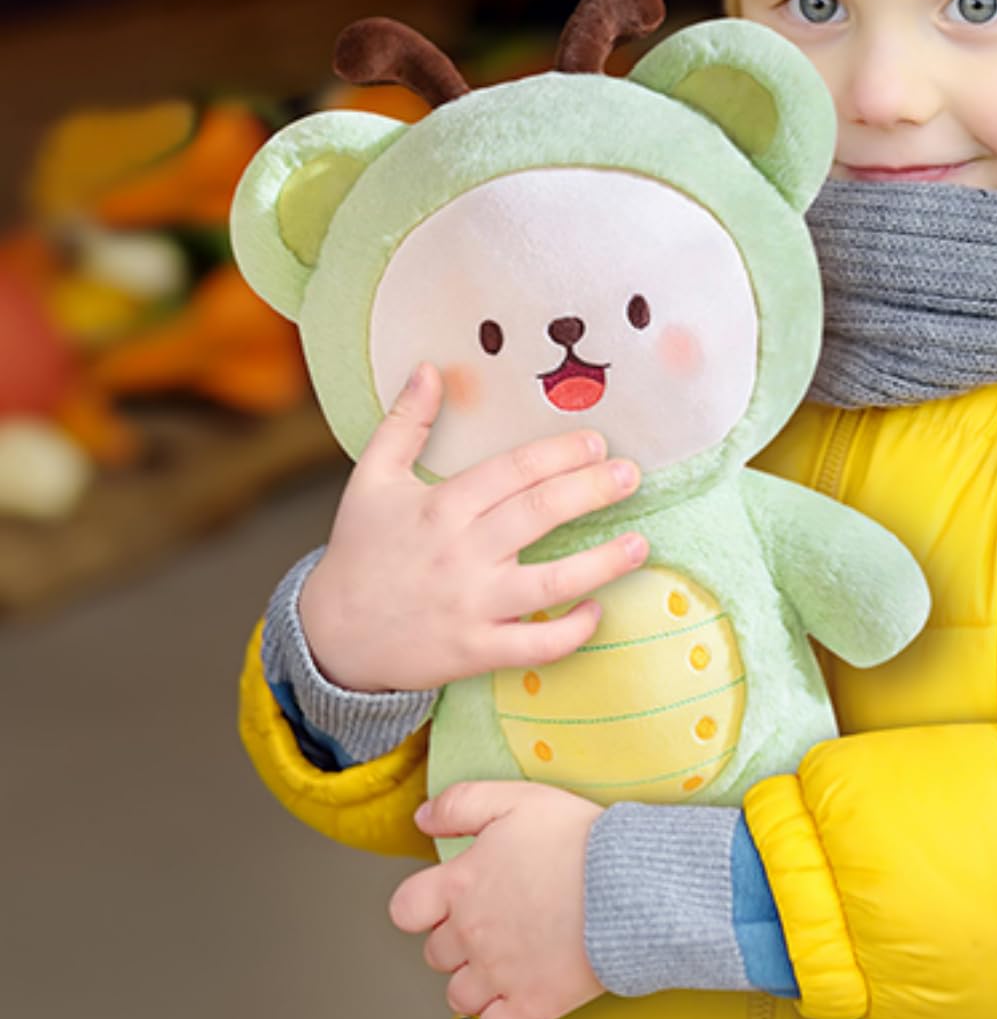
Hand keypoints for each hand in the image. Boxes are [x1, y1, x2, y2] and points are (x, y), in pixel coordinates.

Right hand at [299, 362, 646, 692]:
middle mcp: (461, 553)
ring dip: (601, 563)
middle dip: (590, 490)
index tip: (597, 441)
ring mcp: (471, 605)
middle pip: (538, 513)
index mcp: (441, 507)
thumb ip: (404, 422)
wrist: (332, 637)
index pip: (512, 471)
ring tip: (641, 543)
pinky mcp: (475, 651)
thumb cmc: (361, 551)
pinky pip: (533, 646)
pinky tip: (599, 610)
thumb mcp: (372, 479)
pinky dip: (570, 632)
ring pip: (550, 583)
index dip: (559, 453)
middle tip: (630, 474)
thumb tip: (431, 367)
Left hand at [390, 782, 605, 1018]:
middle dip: (458, 939)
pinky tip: (515, 999)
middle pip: (437, 953)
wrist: (628, 881)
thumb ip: (461, 804)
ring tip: (507, 959)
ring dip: (475, 981)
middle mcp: (471, 934)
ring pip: (459, 995)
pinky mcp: (531, 1004)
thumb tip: (422, 818)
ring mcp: (499, 974)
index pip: (406, 909)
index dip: (423, 905)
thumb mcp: (516, 799)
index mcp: (461, 884)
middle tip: (494, 920)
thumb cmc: (577, 838)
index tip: (447, 899)